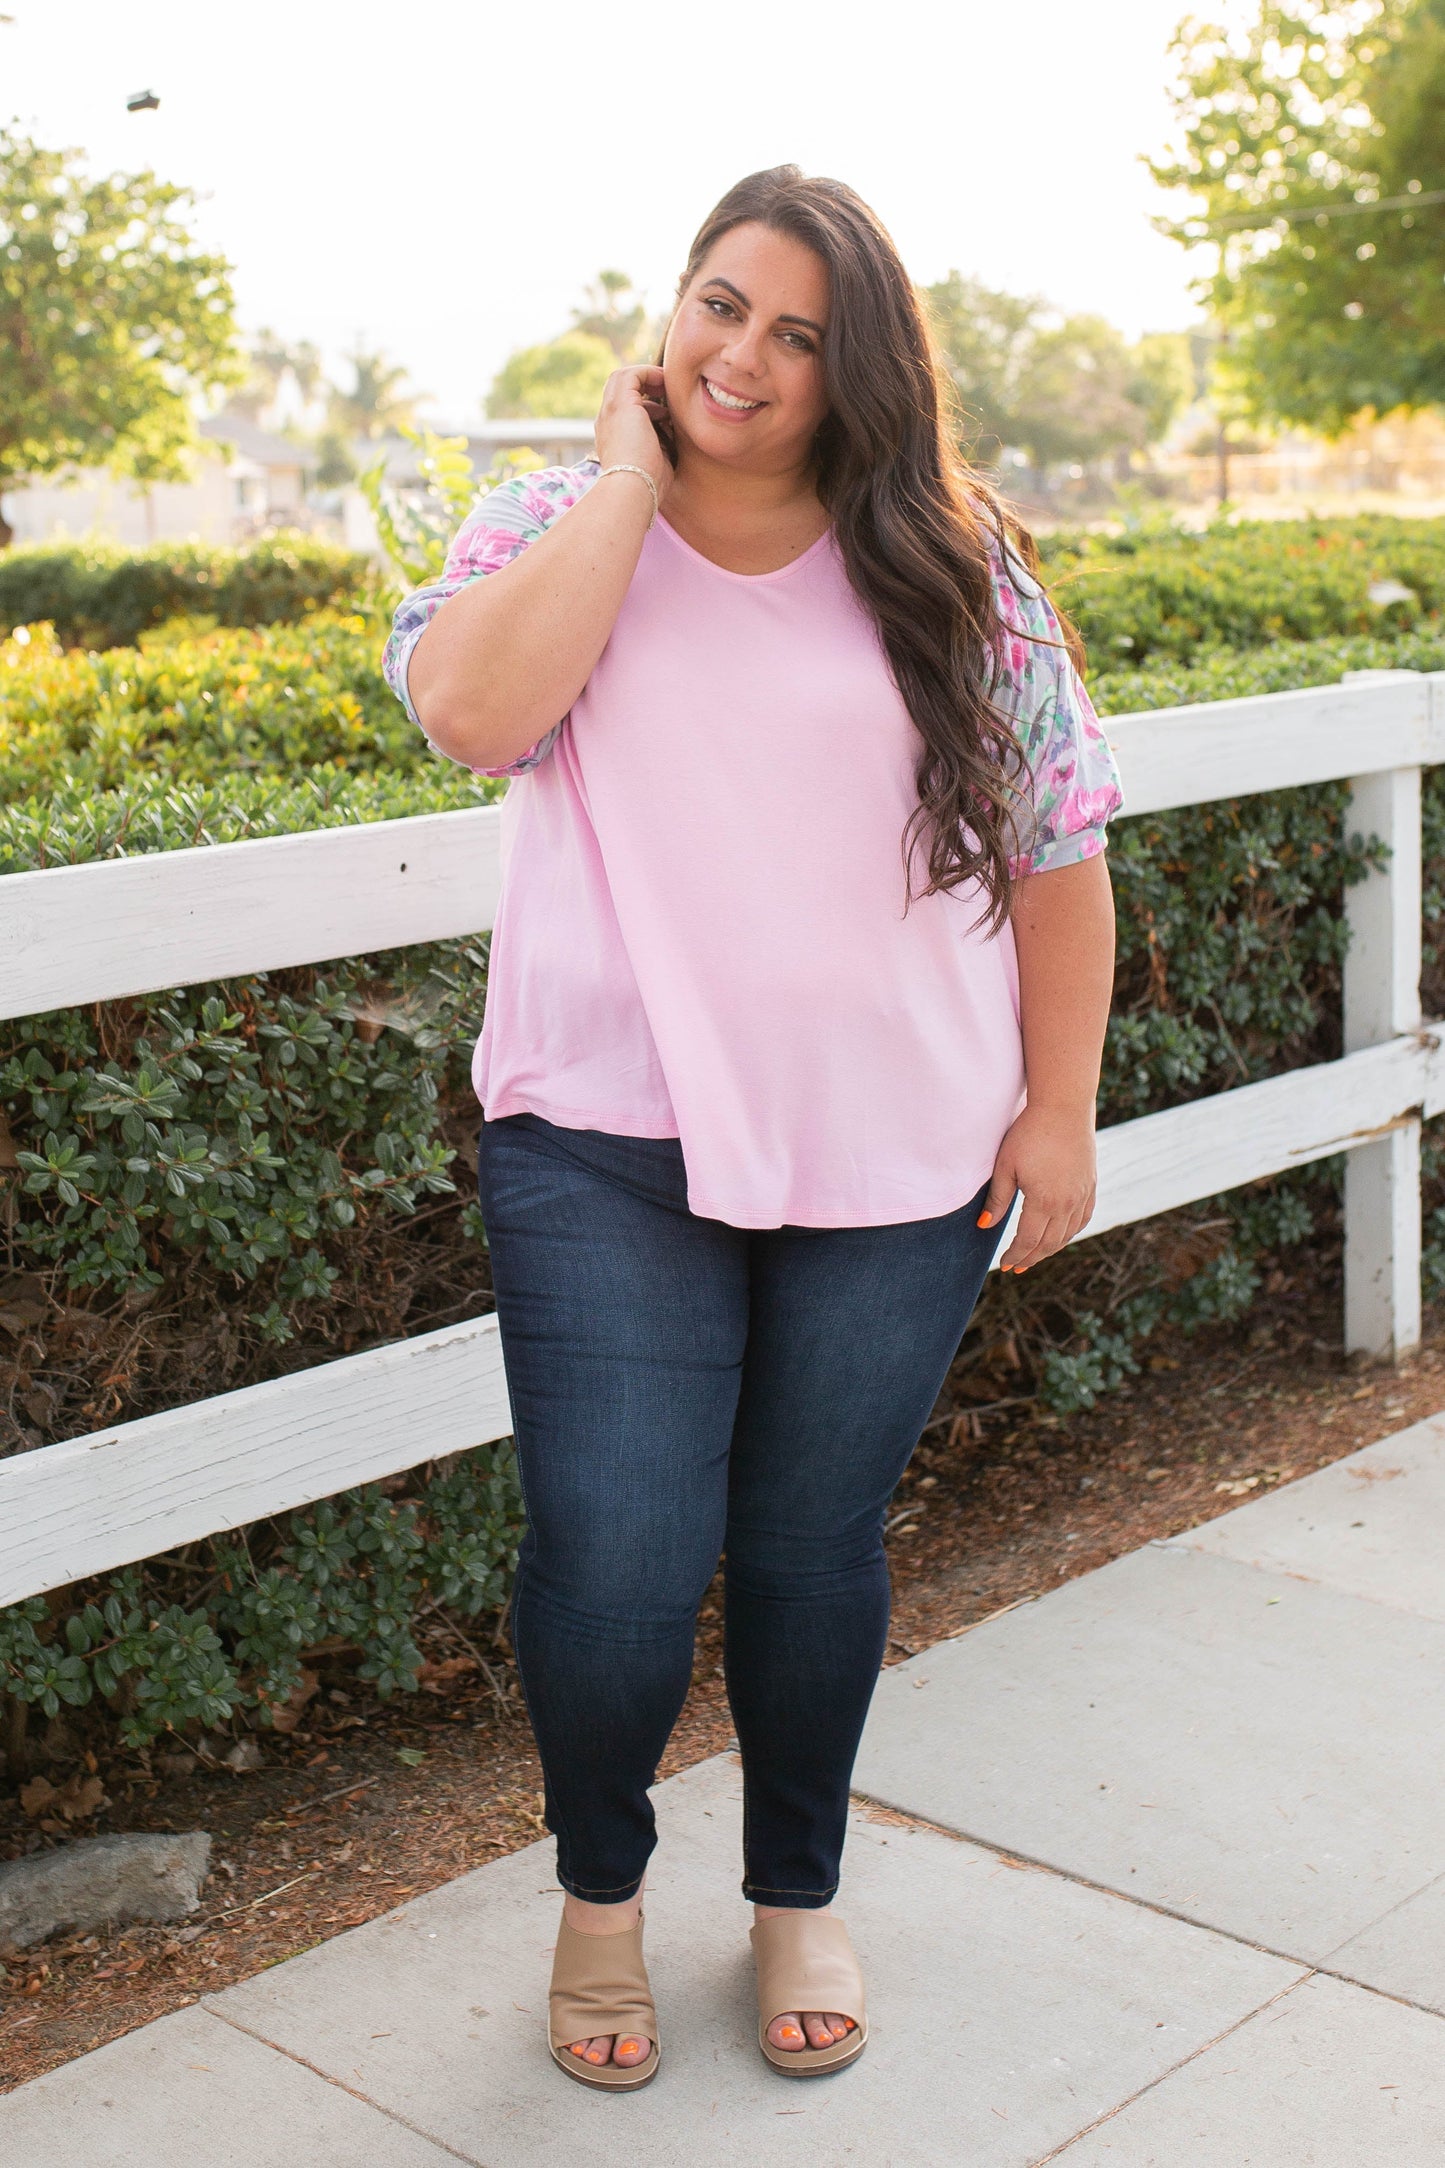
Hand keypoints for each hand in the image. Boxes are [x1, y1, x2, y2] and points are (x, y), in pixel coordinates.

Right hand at [595, 366, 674, 500]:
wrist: (633, 488)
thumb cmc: (648, 485)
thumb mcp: (654, 462)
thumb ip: (660, 444)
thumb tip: (673, 432)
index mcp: (612, 439)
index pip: (623, 412)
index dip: (645, 405)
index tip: (666, 411)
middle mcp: (606, 423)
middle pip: (619, 391)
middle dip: (644, 387)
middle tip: (667, 393)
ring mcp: (610, 412)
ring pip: (622, 379)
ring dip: (647, 378)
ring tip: (668, 387)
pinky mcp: (620, 404)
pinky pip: (632, 375)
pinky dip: (649, 373)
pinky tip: (666, 383)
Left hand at [979, 1104, 1096, 1272]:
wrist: (1064, 1107)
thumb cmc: (1029, 1133)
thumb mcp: (1006, 1166)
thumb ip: (997, 1199)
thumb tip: (983, 1226)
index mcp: (1045, 1201)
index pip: (1028, 1241)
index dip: (1016, 1255)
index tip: (1005, 1264)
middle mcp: (1068, 1203)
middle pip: (1049, 1243)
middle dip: (1031, 1257)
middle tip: (1017, 1267)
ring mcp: (1083, 1195)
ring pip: (1067, 1234)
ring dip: (1050, 1248)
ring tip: (1035, 1254)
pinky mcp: (1090, 1185)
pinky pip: (1083, 1219)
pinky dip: (1070, 1232)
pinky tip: (1060, 1235)